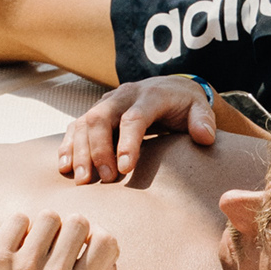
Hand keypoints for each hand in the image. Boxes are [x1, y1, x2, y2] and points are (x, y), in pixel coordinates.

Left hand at [0, 211, 118, 269]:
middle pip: (79, 222)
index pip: (107, 242)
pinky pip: (20, 218)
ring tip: (30, 244)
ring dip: (40, 226)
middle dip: (66, 227)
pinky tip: (10, 246)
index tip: (82, 241)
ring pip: (50, 216)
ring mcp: (23, 268)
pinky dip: (16, 228)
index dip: (97, 234)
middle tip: (52, 244)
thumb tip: (114, 254)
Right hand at [58, 77, 215, 183]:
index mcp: (150, 95)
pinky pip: (76, 126)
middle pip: (101, 118)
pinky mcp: (96, 113)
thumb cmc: (186, 106)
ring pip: (84, 122)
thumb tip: (204, 137)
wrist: (171, 89)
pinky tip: (65, 166)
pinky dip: (68, 145)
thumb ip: (203, 121)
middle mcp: (124, 95)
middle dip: (98, 149)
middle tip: (104, 179)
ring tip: (82, 180)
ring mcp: (107, 103)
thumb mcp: (200, 109)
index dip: (127, 143)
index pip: (134, 118)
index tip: (125, 169)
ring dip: (79, 151)